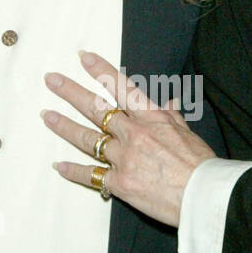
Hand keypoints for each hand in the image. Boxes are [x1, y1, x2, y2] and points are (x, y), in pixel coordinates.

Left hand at [42, 50, 215, 227]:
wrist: (204, 195)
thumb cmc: (201, 164)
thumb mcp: (188, 133)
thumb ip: (171, 118)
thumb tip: (168, 104)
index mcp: (152, 117)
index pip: (122, 87)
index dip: (101, 70)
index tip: (83, 57)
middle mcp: (134, 133)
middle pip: (95, 109)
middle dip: (71, 92)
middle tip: (52, 80)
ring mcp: (124, 157)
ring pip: (87, 138)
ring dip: (64, 126)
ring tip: (47, 115)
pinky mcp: (119, 182)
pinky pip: (91, 175)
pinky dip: (73, 171)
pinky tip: (59, 165)